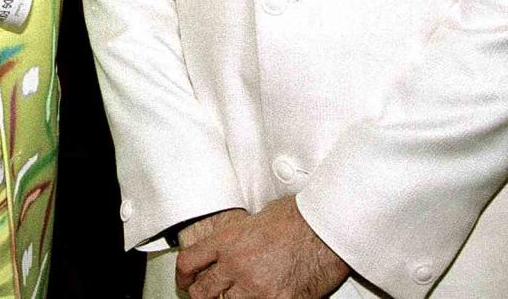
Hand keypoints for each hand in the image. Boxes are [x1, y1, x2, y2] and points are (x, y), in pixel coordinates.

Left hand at [175, 196, 348, 298]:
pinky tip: (266, 296)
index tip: (186, 282)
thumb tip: (236, 248)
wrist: (324, 228)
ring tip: (241, 293)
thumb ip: (240, 238)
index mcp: (228, 240)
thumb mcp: (257, 219)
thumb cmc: (298, 217)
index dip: (183, 276)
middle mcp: (236, 264)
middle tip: (208, 294)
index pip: (189, 262)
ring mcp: (255, 287)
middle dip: (203, 295)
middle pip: (202, 293)